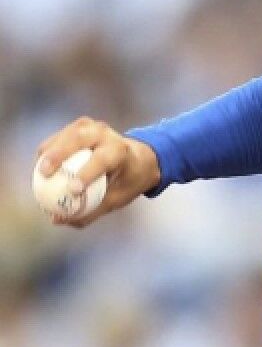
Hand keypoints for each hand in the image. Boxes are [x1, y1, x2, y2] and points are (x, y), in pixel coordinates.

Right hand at [35, 117, 160, 227]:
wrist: (137, 158)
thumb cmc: (126, 182)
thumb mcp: (116, 199)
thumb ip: (89, 211)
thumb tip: (56, 219)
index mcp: (121, 150)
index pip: (102, 159)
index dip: (86, 173)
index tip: (72, 190)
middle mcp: (107, 134)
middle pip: (79, 138)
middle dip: (59, 154)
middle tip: (44, 173)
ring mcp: (93, 126)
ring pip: (67, 134)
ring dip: (50, 151)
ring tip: (39, 171)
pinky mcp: (80, 126)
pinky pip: (60, 137)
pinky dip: (48, 149)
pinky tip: (40, 166)